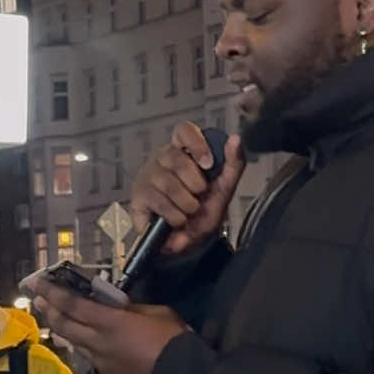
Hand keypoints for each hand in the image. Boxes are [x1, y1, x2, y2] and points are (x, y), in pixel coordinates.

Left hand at [25, 278, 186, 373]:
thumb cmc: (174, 342)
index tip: (36, 283)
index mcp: (110, 323)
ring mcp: (102, 364)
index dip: (52, 292)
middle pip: (64, 326)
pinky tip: (88, 343)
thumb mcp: (158, 314)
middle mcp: (98, 344)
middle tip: (39, 300)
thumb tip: (121, 309)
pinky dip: (84, 347)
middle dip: (49, 310)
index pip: (73, 304)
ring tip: (59, 320)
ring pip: (75, 344)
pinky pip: (91, 359)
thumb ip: (134, 310)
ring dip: (64, 330)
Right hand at [130, 123, 245, 256]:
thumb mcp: (224, 189)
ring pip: (166, 182)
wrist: (191, 243)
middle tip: (200, 195)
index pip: (184, 131)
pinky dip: (173, 215)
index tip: (208, 164)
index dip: (196, 143)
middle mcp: (162, 159)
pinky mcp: (138, 197)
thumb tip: (235, 138)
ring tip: (190, 212)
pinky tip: (177, 221)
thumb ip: (233, 163)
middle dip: (195, 182)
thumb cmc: (204, 210)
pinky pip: (156, 201)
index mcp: (183, 151)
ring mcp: (147, 176)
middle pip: (175, 158)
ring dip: (185, 202)